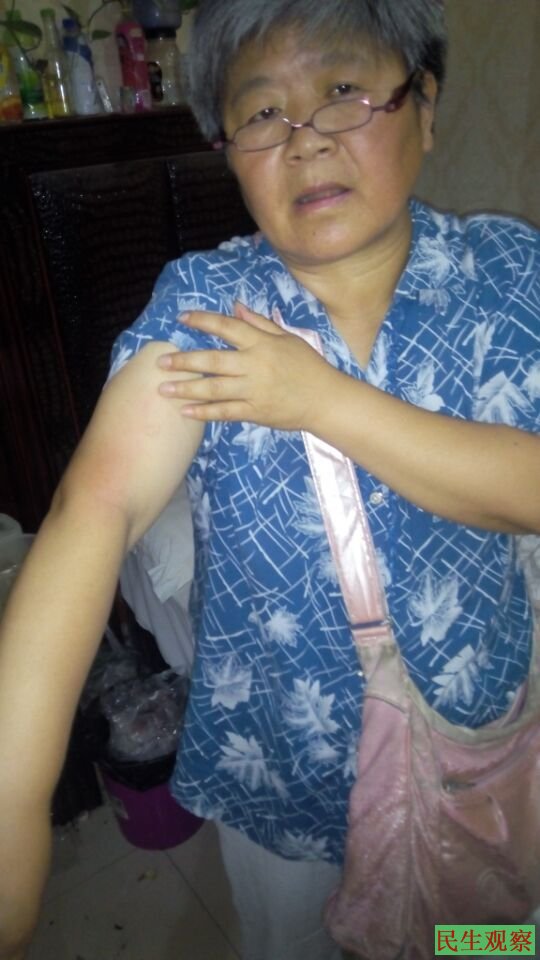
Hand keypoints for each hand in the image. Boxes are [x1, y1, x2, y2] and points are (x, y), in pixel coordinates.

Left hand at [157, 302, 335, 431]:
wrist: (326, 400)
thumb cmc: (308, 367)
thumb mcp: (288, 337)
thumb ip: (259, 323)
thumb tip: (235, 306)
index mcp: (262, 343)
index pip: (227, 326)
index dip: (203, 321)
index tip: (182, 318)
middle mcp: (255, 365)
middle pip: (213, 360)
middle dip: (185, 361)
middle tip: (161, 362)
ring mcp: (254, 390)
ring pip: (214, 388)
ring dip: (187, 388)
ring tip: (163, 388)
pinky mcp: (256, 411)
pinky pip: (225, 412)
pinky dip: (204, 412)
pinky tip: (185, 411)